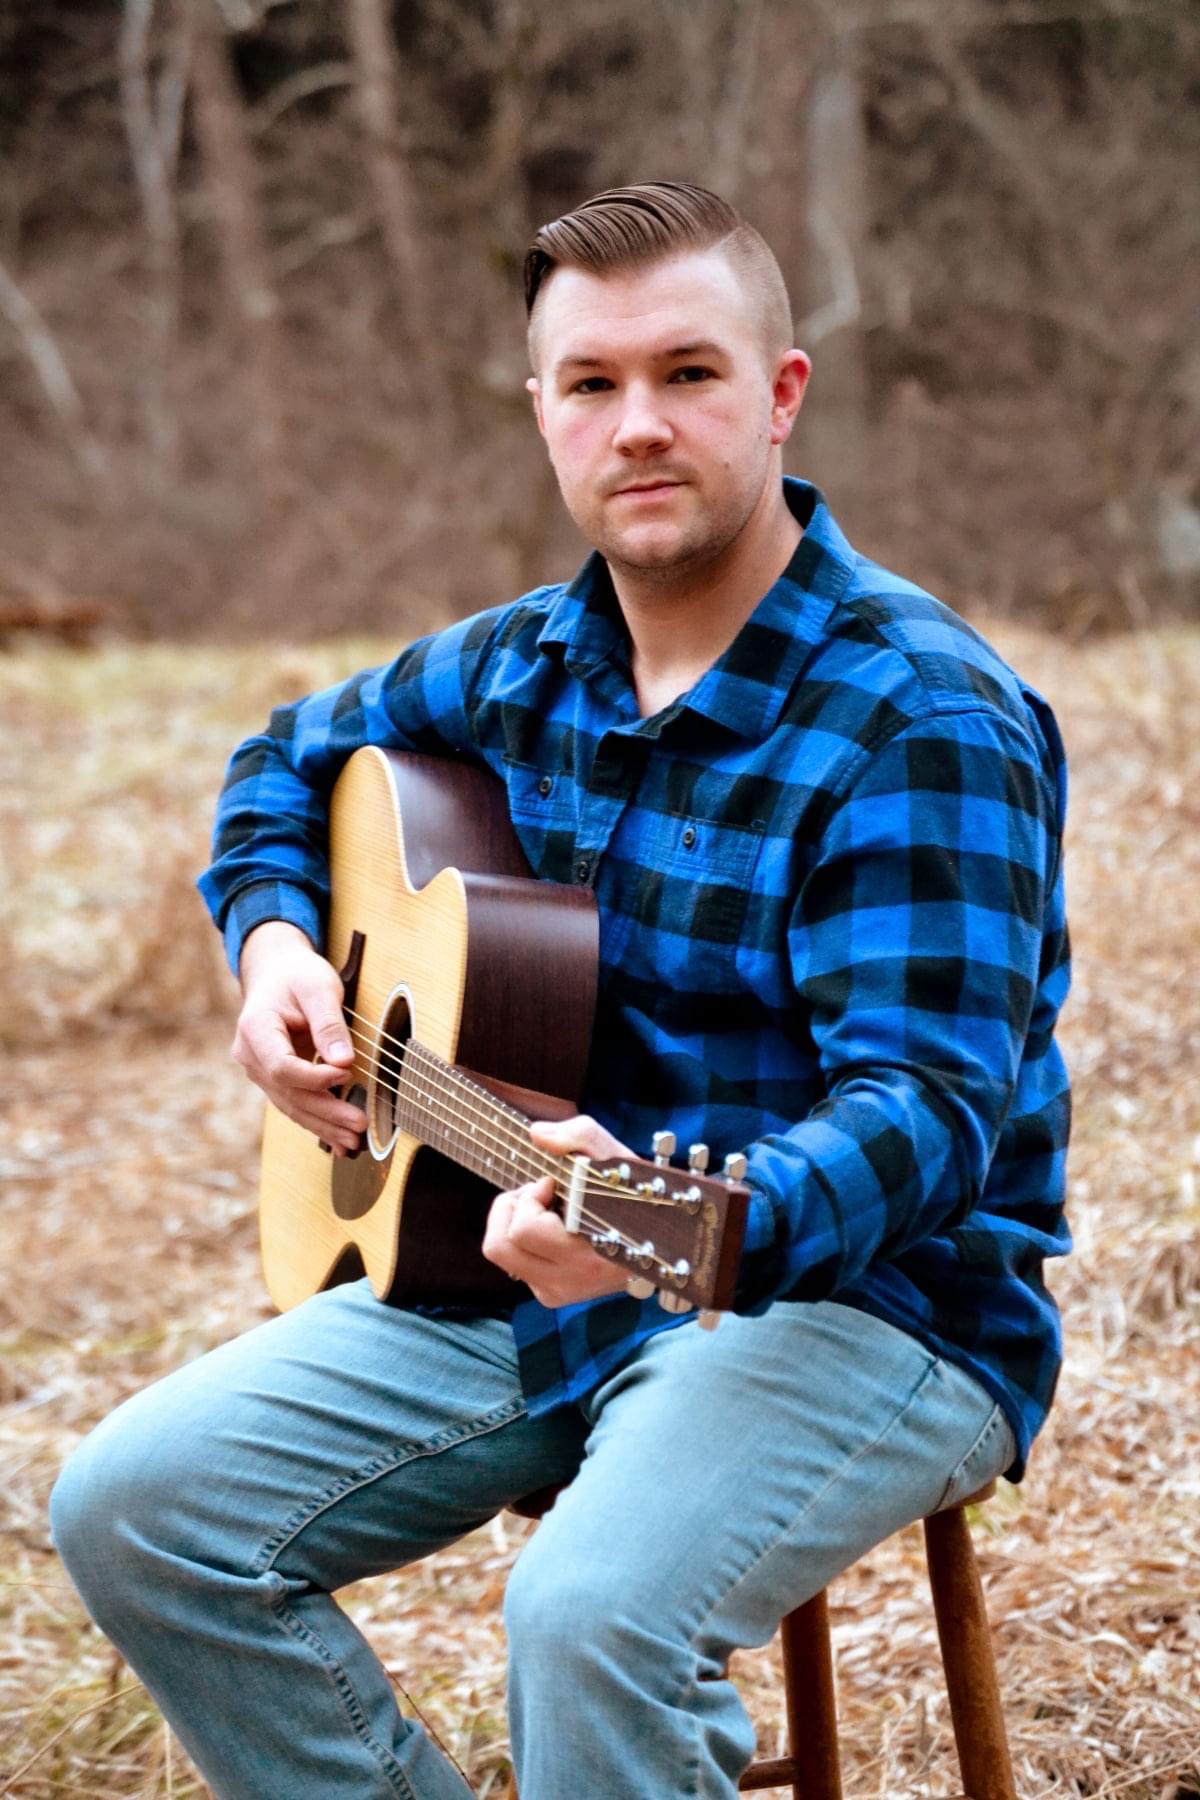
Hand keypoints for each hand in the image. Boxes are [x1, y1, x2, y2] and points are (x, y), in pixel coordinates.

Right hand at [231, 921, 366, 1154]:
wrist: (277, 972)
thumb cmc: (297, 976)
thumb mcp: (318, 988)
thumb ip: (329, 1024)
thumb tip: (343, 1062)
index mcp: (255, 1029)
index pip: (282, 1066)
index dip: (314, 1077)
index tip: (346, 1075)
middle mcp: (250, 1055)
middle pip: (288, 1093)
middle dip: (325, 1112)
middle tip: (358, 1126)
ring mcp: (258, 1070)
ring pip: (290, 1105)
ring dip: (323, 1125)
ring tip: (352, 1143)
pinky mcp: (273, 1078)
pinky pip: (294, 1103)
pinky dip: (317, 1120)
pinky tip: (338, 1138)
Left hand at [482, 1115, 634, 1307]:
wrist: (660, 1239)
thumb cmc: (631, 1193)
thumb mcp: (612, 1154)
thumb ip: (578, 1135)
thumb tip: (537, 1135)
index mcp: (588, 1252)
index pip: (525, 1229)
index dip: (530, 1196)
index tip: (552, 1182)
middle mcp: (570, 1280)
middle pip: (499, 1246)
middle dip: (510, 1210)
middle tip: (537, 1195)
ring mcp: (559, 1292)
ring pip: (502, 1255)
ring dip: (513, 1224)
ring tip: (541, 1210)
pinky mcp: (551, 1296)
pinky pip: (515, 1265)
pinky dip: (523, 1241)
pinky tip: (550, 1230)